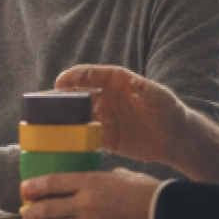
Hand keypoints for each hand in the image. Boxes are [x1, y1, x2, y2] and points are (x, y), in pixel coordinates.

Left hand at [20, 168, 163, 218]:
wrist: (166, 213)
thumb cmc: (146, 191)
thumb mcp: (121, 175)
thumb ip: (101, 178)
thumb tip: (89, 181)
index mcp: (91, 181)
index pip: (53, 182)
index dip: (34, 186)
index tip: (24, 189)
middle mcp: (86, 202)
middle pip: (48, 206)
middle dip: (31, 209)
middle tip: (24, 210)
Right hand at [50, 65, 190, 165]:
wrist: (176, 139)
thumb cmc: (170, 112)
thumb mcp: (159, 97)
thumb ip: (145, 89)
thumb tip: (136, 82)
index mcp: (117, 83)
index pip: (91, 75)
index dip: (75, 77)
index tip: (60, 82)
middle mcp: (106, 98)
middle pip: (78, 95)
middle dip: (60, 98)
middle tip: (42, 103)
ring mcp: (104, 118)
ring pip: (77, 116)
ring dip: (62, 120)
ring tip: (45, 124)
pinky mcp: (105, 138)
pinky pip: (84, 137)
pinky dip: (73, 139)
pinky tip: (61, 143)